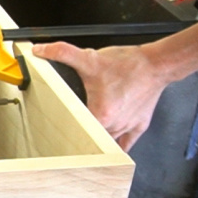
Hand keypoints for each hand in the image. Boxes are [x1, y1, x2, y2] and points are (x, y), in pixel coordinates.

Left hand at [32, 42, 171, 151]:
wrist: (157, 64)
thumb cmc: (129, 64)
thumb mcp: (90, 58)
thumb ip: (62, 53)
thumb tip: (41, 51)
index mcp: (101, 115)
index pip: (77, 132)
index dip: (65, 132)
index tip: (57, 134)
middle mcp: (115, 125)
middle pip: (93, 140)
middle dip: (81, 137)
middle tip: (68, 136)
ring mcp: (128, 127)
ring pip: (109, 143)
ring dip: (98, 141)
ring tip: (86, 138)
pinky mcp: (139, 125)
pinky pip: (127, 143)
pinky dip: (118, 145)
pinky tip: (110, 146)